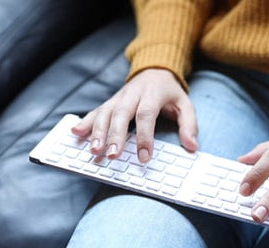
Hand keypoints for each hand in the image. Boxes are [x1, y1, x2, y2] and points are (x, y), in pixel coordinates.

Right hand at [71, 68, 197, 161]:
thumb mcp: (185, 105)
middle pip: (121, 114)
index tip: (144, 157)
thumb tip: (192, 147)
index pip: (146, 115)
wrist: (155, 69)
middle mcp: (132, 94)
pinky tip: (76, 133)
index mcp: (152, 94)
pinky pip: (95, 111)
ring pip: (105, 112)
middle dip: (115, 136)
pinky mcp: (110, 101)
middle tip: (112, 156)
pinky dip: (85, 122)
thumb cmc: (170, 92)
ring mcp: (118, 97)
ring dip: (97, 132)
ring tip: (94, 151)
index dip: (144, 136)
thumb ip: (189, 125)